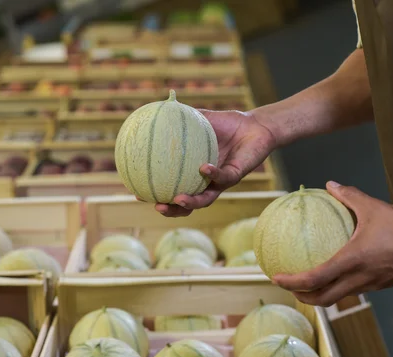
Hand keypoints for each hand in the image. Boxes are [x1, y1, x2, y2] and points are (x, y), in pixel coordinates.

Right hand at [154, 109, 277, 216]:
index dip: (157, 195)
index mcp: (194, 174)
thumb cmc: (227, 124)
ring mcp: (221, 182)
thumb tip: (159, 109)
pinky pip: (222, 178)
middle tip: (157, 206)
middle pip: (186, 205)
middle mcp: (206, 183)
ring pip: (205, 200)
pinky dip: (212, 174)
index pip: (172, 189)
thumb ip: (181, 119)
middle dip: (172, 210)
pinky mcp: (235, 176)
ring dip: (190, 202)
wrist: (254, 125)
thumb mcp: (200, 120)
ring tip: (177, 199)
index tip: (138, 195)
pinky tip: (203, 168)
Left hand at [273, 181, 392, 306]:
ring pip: (339, 297)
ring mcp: (372, 285)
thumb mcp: (373, 207)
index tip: (276, 278)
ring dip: (320, 294)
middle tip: (288, 288)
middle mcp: (359, 278)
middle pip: (323, 299)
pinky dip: (339, 287)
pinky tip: (338, 273)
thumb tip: (330, 185)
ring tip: (308, 283)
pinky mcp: (382, 284)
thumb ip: (349, 196)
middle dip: (302, 297)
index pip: (314, 279)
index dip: (291, 282)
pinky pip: (354, 290)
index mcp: (351, 261)